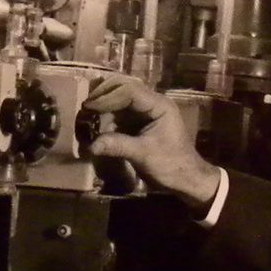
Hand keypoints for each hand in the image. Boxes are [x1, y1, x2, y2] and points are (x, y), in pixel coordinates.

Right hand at [82, 72, 221, 211]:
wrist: (186, 179)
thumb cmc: (171, 165)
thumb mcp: (144, 155)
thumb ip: (118, 145)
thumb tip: (90, 145)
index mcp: (159, 105)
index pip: (130, 91)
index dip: (108, 96)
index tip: (89, 106)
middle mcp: (153, 104)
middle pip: (124, 91)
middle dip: (103, 99)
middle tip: (84, 109)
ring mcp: (146, 113)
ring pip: (120, 102)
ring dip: (103, 110)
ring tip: (86, 120)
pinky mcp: (140, 124)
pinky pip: (121, 116)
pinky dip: (108, 120)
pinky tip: (95, 128)